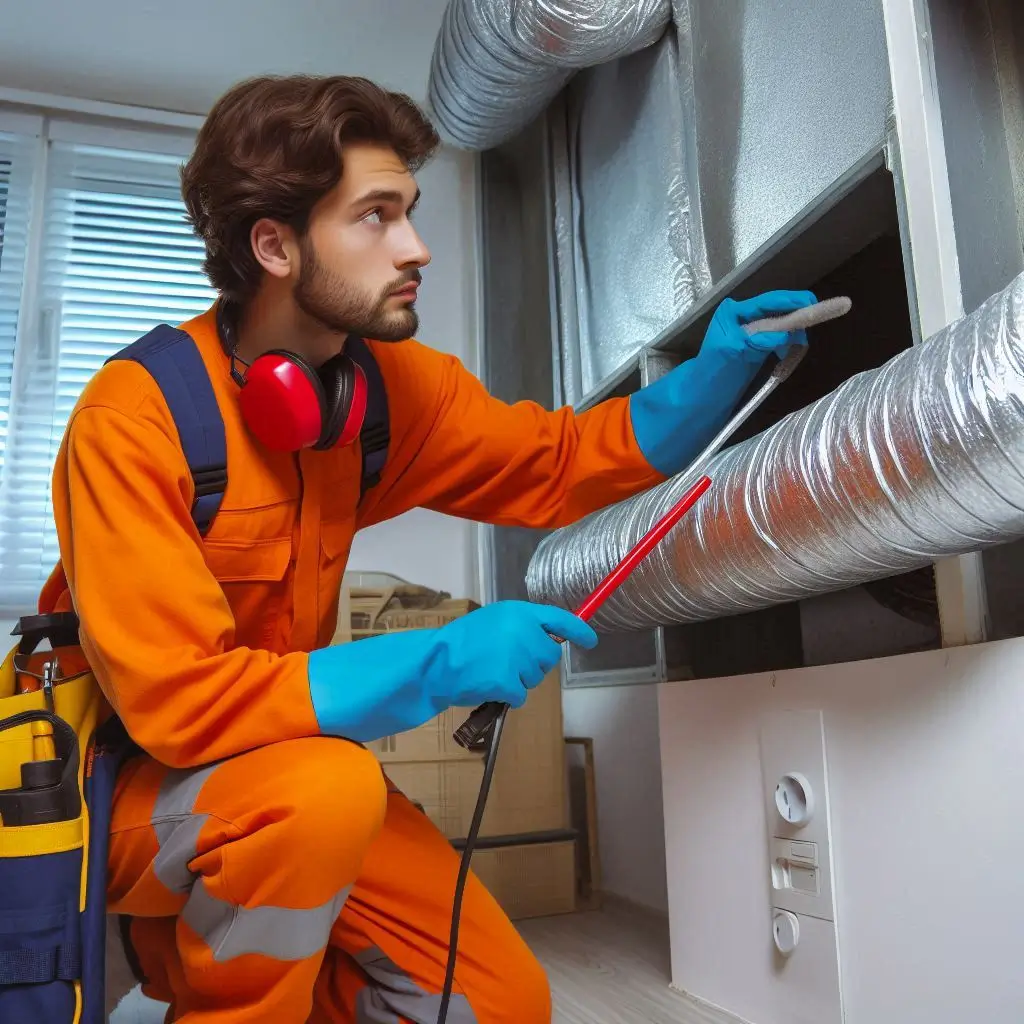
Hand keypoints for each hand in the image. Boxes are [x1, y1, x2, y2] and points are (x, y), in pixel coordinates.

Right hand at [425, 600, 596, 708]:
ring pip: (535, 677)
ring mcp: (516, 657)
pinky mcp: (508, 681)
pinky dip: (507, 695)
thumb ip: (520, 626)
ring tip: (492, 670)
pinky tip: (489, 685)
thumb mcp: (493, 621)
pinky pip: (521, 695)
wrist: (436, 662)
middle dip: (534, 664)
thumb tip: (547, 641)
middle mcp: (522, 631)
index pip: (559, 619)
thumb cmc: (462, 642)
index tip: (590, 640)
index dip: (578, 631)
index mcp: (518, 612)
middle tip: (508, 662)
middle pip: (549, 657)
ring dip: (518, 680)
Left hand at [629, 289, 816, 476]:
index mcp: (734, 312)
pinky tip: (785, 361)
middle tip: (803, 343)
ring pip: (786, 325)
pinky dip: (789, 348)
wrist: (702, 396)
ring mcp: (753, 329)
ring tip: (790, 358)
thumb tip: (782, 333)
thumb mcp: (730, 355)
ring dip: (794, 338)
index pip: (771, 301)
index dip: (795, 302)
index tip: (817, 305)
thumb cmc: (710, 374)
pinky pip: (783, 339)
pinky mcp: (760, 343)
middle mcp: (745, 315)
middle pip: (782, 310)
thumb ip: (753, 342)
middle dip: (797, 322)